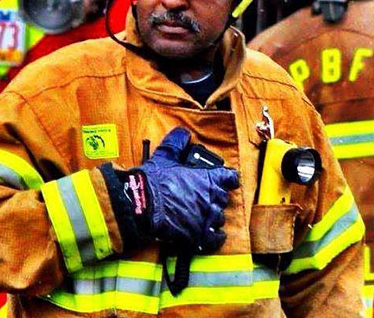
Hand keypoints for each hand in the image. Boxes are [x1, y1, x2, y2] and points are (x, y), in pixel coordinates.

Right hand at [139, 127, 239, 251]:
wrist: (143, 205)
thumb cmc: (155, 180)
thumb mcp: (166, 154)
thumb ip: (177, 141)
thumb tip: (183, 133)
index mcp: (208, 178)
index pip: (230, 177)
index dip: (227, 178)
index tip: (225, 179)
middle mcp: (212, 198)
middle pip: (223, 198)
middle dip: (216, 196)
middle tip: (206, 195)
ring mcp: (207, 218)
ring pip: (219, 217)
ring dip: (213, 215)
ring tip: (204, 213)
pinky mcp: (198, 235)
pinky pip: (215, 238)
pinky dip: (215, 237)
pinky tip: (211, 234)